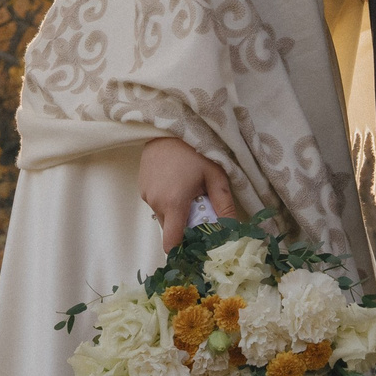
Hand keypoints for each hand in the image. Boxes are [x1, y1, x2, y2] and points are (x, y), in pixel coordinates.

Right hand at [140, 136, 236, 255]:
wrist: (169, 125)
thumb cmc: (196, 149)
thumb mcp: (216, 175)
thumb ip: (223, 205)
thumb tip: (233, 230)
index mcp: (174, 203)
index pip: (171, 243)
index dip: (182, 250)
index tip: (196, 247)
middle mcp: (156, 203)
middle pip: (170, 229)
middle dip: (185, 224)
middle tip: (200, 207)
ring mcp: (146, 195)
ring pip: (164, 215)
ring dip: (176, 211)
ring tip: (188, 189)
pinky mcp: (142, 186)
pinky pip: (156, 203)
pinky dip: (167, 200)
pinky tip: (177, 181)